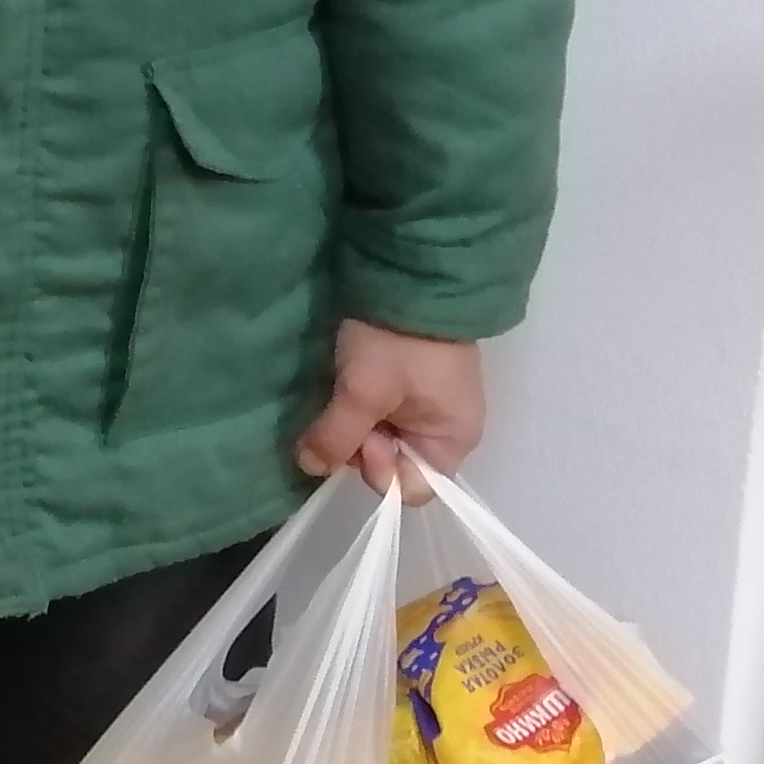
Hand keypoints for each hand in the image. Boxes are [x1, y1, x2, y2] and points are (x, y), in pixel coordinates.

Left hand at [294, 322, 482, 497]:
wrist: (414, 275)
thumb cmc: (397, 344)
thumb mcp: (362, 393)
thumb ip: (336, 437)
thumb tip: (310, 467)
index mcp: (452, 441)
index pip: (411, 489)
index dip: (378, 472)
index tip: (362, 438)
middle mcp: (447, 429)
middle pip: (394, 463)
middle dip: (362, 445)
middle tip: (348, 408)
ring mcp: (430, 404)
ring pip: (384, 436)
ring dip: (359, 421)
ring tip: (346, 390)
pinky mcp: (413, 382)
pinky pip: (384, 410)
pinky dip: (363, 404)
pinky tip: (349, 383)